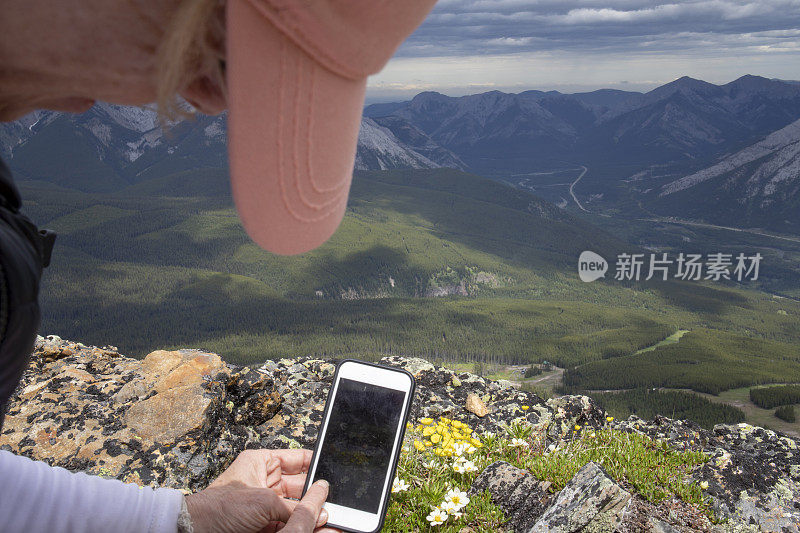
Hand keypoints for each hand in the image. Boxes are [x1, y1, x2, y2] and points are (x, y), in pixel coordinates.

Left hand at [185, 449, 337, 532]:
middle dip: (316, 494)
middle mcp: (264, 481)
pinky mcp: (264, 525)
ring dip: (311, 512)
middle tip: (333, 500)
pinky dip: (301, 525)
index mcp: (261, 463)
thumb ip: (293, 506)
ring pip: (296, 508)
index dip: (315, 464)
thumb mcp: (262, 501)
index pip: (296, 459)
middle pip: (300, 486)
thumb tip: (317, 509)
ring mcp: (264, 505)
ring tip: (327, 515)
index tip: (332, 471)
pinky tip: (314, 526)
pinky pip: (288, 523)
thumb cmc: (219, 508)